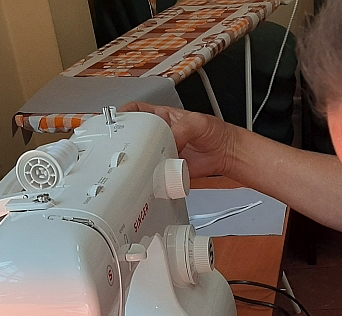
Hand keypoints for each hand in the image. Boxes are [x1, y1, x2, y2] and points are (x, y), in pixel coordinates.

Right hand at [121, 102, 236, 177]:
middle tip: (123, 146)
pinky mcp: (169, 169)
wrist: (226, 153)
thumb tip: (170, 141)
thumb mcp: (196, 122)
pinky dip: (154, 176)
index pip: (136, 112)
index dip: (124, 115)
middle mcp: (160, 135)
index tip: (115, 121)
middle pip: (136, 137)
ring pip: (144, 158)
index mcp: (162, 117)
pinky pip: (157, 174)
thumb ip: (180, 130)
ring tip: (141, 162)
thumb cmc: (214, 132)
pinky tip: (155, 174)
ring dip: (141, 162)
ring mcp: (163, 152)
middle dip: (128, 142)